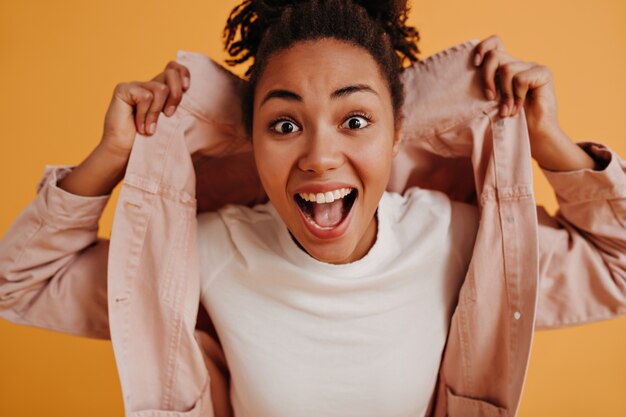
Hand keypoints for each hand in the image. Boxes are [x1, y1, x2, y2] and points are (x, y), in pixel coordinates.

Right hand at [100, 61, 190, 158]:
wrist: (126, 152)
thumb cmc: (149, 141)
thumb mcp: (171, 123)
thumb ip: (179, 107)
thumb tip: (193, 95)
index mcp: (161, 89)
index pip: (174, 68)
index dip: (183, 73)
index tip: (186, 88)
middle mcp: (149, 84)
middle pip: (171, 74)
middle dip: (176, 96)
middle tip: (169, 115)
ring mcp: (136, 85)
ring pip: (161, 89)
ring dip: (156, 113)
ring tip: (149, 128)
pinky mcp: (123, 89)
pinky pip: (145, 97)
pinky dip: (144, 115)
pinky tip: (139, 126)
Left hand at [472, 35, 595, 170]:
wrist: (533, 136)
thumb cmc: (509, 122)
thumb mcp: (491, 101)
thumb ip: (486, 85)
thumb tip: (471, 72)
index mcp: (505, 67)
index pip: (495, 43)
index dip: (483, 48)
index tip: (474, 64)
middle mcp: (519, 64)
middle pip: (495, 55)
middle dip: (487, 77)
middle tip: (490, 98)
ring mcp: (532, 67)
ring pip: (506, 69)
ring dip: (504, 94)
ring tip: (507, 110)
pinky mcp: (543, 73)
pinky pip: (520, 78)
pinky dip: (517, 96)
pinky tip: (520, 107)